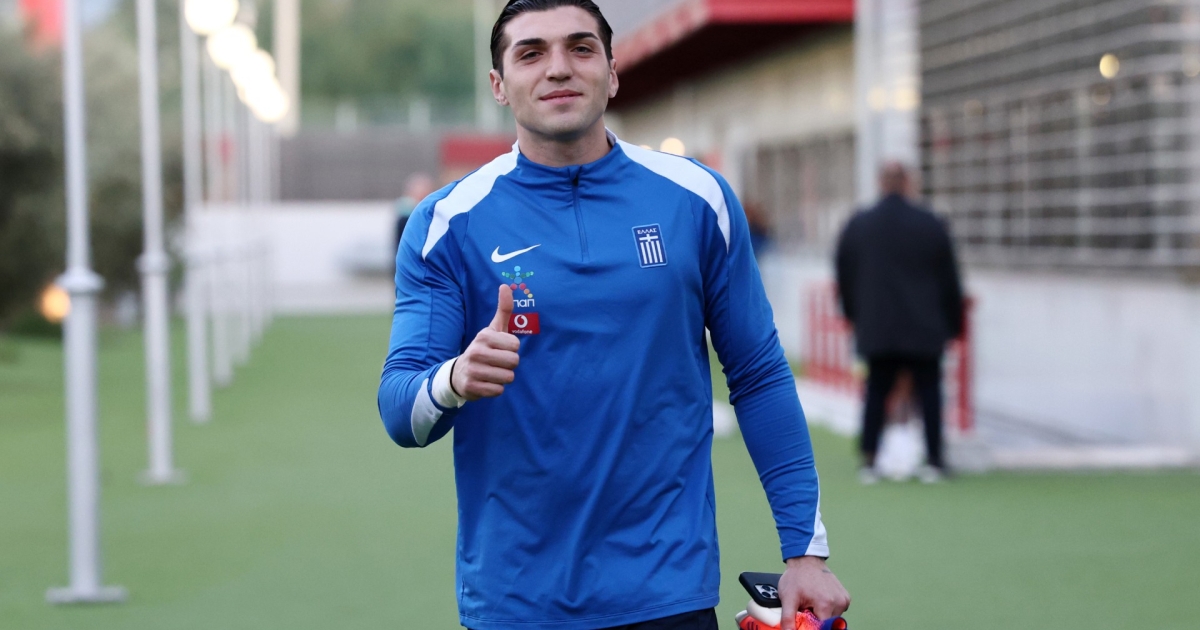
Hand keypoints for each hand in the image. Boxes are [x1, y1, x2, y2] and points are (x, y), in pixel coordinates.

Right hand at [451, 285, 520, 399]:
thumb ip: (503, 309)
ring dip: (503, 377)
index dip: (511, 349)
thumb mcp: (493, 329)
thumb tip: (505, 285)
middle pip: (514, 362)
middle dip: (509, 365)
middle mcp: (476, 351)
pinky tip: (486, 382)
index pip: (515, 345)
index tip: (500, 349)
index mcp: (484, 336)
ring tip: (492, 372)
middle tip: (497, 363)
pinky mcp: (472, 387)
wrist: (459, 373)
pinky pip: (498, 390)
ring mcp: (473, 370)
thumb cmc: (483, 349)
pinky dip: (496, 389)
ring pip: (508, 377)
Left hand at [778, 556, 849, 627]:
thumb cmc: (796, 577)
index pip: (821, 628)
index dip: (812, 626)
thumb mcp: (787, 598)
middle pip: (827, 624)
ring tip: (812, 602)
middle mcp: (839, 603)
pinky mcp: (846, 597)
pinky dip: (829, 609)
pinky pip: (838, 611)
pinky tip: (820, 599)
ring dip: (823, 614)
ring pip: (833, 618)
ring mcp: (844, 599)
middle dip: (816, 620)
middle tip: (806, 608)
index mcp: (825, 604)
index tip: (805, 617)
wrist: (806, 560)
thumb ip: (788, 619)